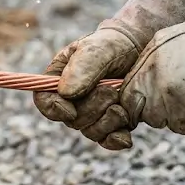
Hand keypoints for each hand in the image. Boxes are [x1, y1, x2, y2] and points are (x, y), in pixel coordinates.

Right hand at [33, 0, 184, 149]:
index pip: (44, 101)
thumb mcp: (97, 49)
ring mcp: (93, 113)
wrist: (141, 50)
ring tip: (121, 102)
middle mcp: (72, 99)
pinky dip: (116, 139)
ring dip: (107, 120)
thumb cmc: (114, 44)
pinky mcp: (113, 123)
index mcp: (59, 79)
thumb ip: (82, 68)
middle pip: (71, 120)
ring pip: (91, 131)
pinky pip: (108, 140)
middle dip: (92, 108)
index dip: (53, 109)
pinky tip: (126, 137)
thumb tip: (65, 93)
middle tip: (111, 90)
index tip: (70, 109)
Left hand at [119, 16, 184, 139]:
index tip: (148, 94)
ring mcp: (184, 121)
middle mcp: (161, 106)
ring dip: (184, 113)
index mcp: (145, 84)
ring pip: (177, 124)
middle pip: (152, 117)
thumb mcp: (157, 45)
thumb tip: (131, 82)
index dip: (138, 100)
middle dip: (161, 106)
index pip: (128, 105)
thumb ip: (141, 69)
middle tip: (181, 87)